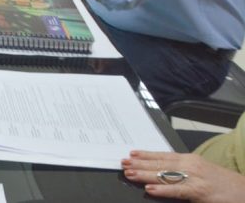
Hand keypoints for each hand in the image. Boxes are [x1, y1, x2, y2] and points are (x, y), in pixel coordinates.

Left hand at [122, 150, 244, 202]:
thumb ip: (184, 170)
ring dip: (144, 175)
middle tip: (123, 163)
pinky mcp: (199, 192)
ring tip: (129, 173)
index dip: (146, 155)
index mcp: (190, 160)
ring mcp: (194, 178)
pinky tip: (149, 189)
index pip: (163, 155)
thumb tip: (164, 171)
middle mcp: (190, 165)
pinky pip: (177, 190)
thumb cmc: (223, 184)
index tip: (131, 153)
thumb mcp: (202, 172)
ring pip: (164, 175)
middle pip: (159, 164)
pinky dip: (162, 190)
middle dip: (139, 164)